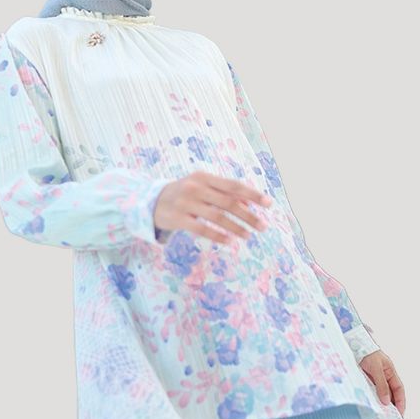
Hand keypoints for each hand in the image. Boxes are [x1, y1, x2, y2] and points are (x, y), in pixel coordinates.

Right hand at [153, 170, 272, 243]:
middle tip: (263, 226)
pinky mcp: (177, 218)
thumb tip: (249, 205)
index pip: (233, 185)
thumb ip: (223, 193)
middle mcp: (195, 187)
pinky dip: (217, 236)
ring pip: (217, 217)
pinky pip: (201, 229)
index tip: (269, 203)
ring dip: (236, 227)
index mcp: (204, 177)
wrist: (150, 201)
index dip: (252, 194)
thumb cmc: (184, 193)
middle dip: (248, 215)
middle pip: (228, 202)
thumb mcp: (202, 187)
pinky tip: (230, 241)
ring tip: (249, 235)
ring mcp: (185, 203)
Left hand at [359, 350, 405, 417]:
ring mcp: (373, 378)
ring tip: (380, 417)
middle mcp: (383, 376)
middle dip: (391, 407)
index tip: (400, 414)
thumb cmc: (366, 352)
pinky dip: (370, 400)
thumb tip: (387, 402)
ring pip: (379, 394)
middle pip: (390, 394)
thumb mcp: (376, 368)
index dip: (401, 402)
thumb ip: (381, 384)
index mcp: (390, 371)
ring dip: (380, 404)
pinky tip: (369, 407)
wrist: (351, 343)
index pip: (399, 389)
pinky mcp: (363, 380)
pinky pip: (369, 392)